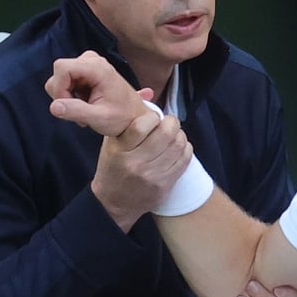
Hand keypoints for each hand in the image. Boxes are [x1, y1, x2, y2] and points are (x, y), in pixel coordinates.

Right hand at [45, 50, 150, 135]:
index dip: (59, 88)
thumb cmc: (122, 117)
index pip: (62, 67)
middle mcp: (91, 60)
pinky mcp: (85, 72)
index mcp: (97, 67)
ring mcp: (88, 64)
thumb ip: (76, 111)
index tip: (68, 106)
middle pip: (58, 73)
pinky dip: (71, 96)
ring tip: (85, 110)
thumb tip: (54, 107)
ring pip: (59, 79)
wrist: (134, 116)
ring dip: (67, 98)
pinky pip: (65, 82)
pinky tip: (85, 105)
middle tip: (80, 112)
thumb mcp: (99, 118)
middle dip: (63, 95)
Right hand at [93, 109, 193, 231]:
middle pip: (166, 133)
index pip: (143, 124)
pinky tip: (178, 148)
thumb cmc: (113, 167)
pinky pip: (185, 159)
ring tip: (174, 135)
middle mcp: (136, 163)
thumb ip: (127, 120)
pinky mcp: (165, 185)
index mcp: (120, 151)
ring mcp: (153, 176)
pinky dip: (185, 149)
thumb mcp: (111, 143)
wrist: (114, 203)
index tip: (153, 118)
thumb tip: (148, 93)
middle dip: (171, 123)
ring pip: (179, 145)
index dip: (153, 116)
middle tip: (169, 123)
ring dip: (180, 135)